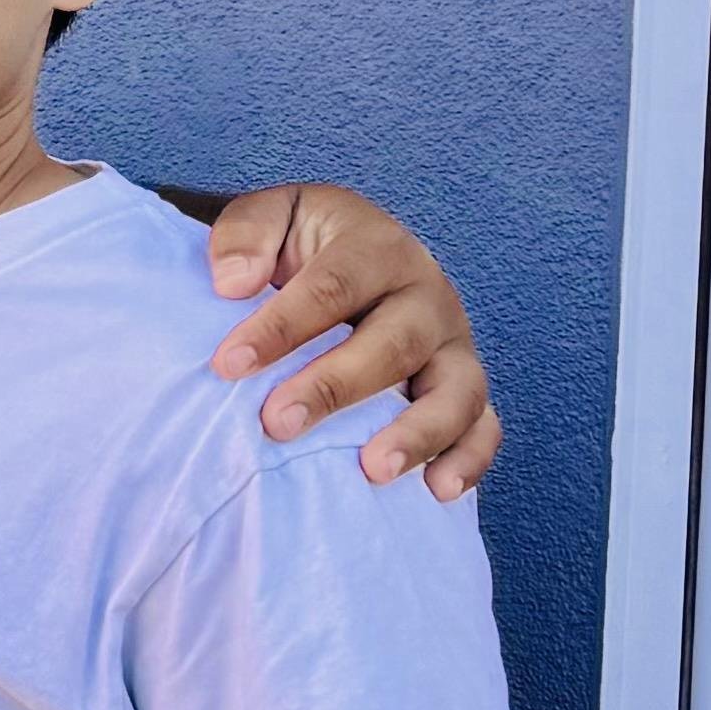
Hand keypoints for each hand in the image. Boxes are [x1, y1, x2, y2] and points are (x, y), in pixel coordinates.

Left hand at [203, 183, 500, 500]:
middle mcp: (425, 296)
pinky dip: (469, 459)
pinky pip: (482, 426)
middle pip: (392, 343)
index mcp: (376, 249)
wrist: (341, 258)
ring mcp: (452, 346)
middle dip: (334, 387)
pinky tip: (437, 491)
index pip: (332, 286)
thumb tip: (233, 282)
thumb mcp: (270, 218)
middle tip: (277, 424)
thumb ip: (246, 234)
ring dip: (418, 432)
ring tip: (374, 470)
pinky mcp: (464, 388)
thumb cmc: (299, 246)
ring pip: (455, 390)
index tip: (228, 364)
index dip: (280, 326)